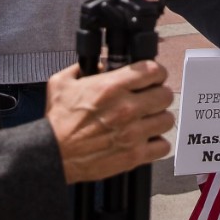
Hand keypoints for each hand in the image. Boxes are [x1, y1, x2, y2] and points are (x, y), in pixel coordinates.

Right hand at [45, 60, 173, 183]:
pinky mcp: (134, 155)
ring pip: (167, 120)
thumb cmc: (58, 122)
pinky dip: (157, 143)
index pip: (153, 71)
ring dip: (159, 119)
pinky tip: (146, 140)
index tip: (153, 78)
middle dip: (159, 95)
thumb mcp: (62, 82)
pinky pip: (163, 146)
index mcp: (112, 87)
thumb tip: (101, 64)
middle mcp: (127, 108)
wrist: (53, 154)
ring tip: (149, 120)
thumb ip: (82, 67)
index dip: (156, 73)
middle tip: (151, 99)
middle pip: (165, 95)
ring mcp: (133, 133)